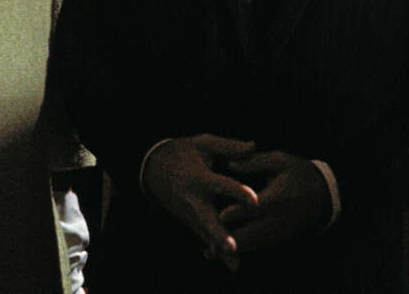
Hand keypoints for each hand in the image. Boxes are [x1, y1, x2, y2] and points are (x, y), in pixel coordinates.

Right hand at [141, 134, 257, 268]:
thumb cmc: (183, 153)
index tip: (254, 201)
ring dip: (220, 248)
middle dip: (219, 234)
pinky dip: (217, 249)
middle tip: (232, 248)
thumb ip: (229, 147)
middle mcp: (193, 199)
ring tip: (234, 264)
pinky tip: (232, 262)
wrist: (153, 168)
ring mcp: (190, 213)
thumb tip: (254, 147)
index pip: (220, 186)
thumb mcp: (203, 143)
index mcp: (198, 177)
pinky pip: (206, 236)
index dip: (237, 193)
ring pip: (206, 234)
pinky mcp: (190, 221)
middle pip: (207, 219)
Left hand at [217, 150, 330, 252]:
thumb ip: (254, 162)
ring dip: (233, 249)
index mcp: (278, 198)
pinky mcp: (278, 237)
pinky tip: (223, 251)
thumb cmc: (297, 172)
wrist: (322, 194)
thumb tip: (230, 164)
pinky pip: (259, 245)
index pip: (257, 208)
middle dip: (231, 239)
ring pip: (254, 244)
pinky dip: (242, 249)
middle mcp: (279, 218)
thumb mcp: (279, 160)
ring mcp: (279, 231)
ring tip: (210, 252)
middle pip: (253, 233)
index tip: (221, 216)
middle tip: (209, 243)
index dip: (239, 213)